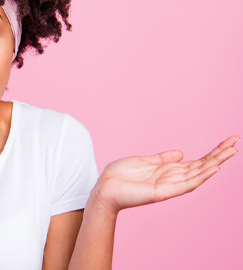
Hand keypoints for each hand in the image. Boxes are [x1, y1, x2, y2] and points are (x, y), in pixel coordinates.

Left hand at [92, 136, 239, 213]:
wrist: (104, 188)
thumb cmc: (120, 176)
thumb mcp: (144, 161)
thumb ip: (163, 159)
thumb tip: (181, 153)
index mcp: (169, 171)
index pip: (197, 161)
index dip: (213, 152)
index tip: (229, 141)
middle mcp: (173, 179)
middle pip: (203, 166)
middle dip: (220, 154)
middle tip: (237, 142)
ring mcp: (169, 186)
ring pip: (199, 174)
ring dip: (215, 162)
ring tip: (231, 152)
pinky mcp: (162, 191)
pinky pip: (186, 184)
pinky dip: (201, 176)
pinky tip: (213, 168)